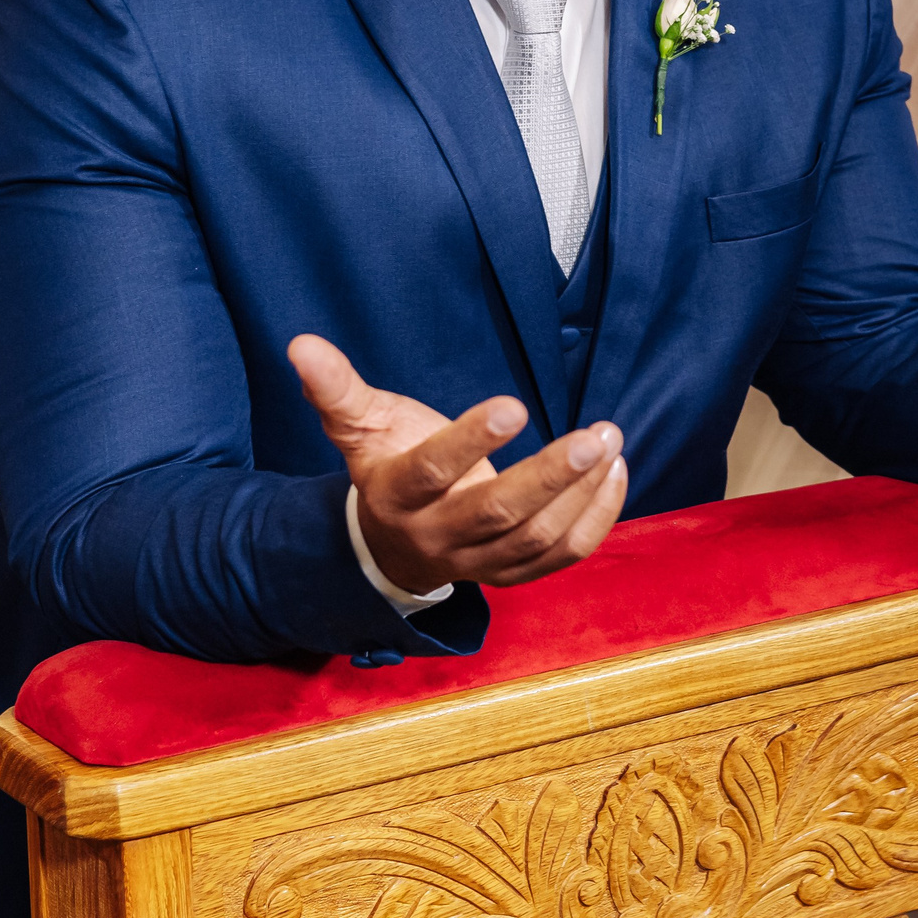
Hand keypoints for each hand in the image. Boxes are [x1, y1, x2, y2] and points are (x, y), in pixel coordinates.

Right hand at [291, 334, 627, 596]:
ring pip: (537, 538)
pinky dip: (596, 518)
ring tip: (608, 440)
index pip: (433, 472)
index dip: (472, 441)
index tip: (514, 404)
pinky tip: (615, 471)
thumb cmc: (386, 467)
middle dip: (551, 475)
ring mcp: (478, 563)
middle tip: (596, 435)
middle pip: (499, 513)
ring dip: (582, 492)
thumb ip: (336, 388)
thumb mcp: (359, 427)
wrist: (392, 546)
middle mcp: (438, 537)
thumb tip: (302, 343)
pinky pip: (563, 556)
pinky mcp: (512, 574)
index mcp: (398, 496)